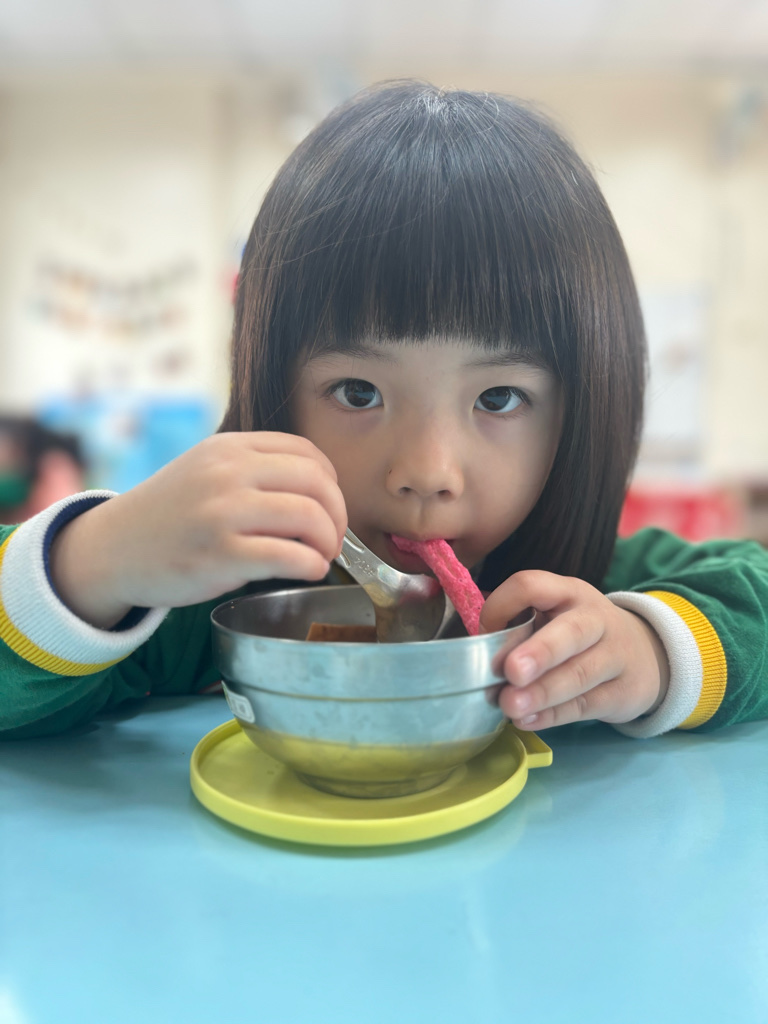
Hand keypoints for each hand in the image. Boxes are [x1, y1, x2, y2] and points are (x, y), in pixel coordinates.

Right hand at [50, 432, 346, 627]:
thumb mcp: (205, 470)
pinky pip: (289, 556)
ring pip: (309, 516)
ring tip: (322, 555)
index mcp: (229, 448)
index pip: (306, 451)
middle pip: (316, 482)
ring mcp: (223, 513)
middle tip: (333, 537)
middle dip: (338, 514)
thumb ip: (252, 469)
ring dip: (329, 541)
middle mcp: (228, 473)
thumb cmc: (168, 515)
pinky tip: (310, 571)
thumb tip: (317, 492)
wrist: (113, 550)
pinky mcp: (221, 555)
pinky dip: (312, 565)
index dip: (331, 481)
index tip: (329, 506)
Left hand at [480, 571, 669, 729]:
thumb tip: (480, 654)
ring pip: (580, 673)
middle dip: (540, 651)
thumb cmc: (580, 634)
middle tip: (511, 671)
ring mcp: (614, 656)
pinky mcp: (623, 693)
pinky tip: (527, 720)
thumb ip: (522, 629)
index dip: (503, 606)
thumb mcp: (556, 617)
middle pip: (570, 632)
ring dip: (542, 692)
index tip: (484, 633)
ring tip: (510, 705)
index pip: (533, 585)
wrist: (646, 655)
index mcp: (568, 592)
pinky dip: (553, 715)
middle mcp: (595, 619)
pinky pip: (586, 705)